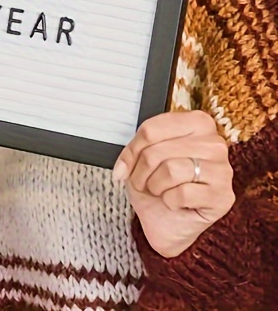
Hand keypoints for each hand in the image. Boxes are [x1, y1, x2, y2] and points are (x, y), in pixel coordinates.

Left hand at [113, 110, 234, 257]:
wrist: (169, 223)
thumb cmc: (159, 185)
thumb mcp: (140, 160)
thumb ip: (134, 152)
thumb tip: (122, 167)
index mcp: (196, 123)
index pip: (151, 128)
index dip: (132, 150)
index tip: (125, 165)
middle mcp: (214, 143)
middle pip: (158, 150)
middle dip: (141, 171)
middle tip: (142, 182)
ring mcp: (222, 170)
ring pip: (171, 170)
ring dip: (155, 186)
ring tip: (159, 191)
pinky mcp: (224, 197)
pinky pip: (183, 194)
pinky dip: (170, 201)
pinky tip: (177, 202)